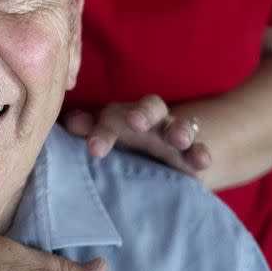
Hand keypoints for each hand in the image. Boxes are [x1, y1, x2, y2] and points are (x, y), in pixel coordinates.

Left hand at [64, 95, 210, 177]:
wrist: (156, 162)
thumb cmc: (120, 145)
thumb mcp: (104, 137)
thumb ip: (88, 130)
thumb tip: (69, 122)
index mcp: (125, 115)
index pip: (113, 115)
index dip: (103, 131)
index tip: (94, 150)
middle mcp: (152, 122)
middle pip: (151, 107)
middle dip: (143, 113)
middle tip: (135, 122)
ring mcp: (175, 138)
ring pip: (180, 127)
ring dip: (180, 130)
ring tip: (179, 139)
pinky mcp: (191, 157)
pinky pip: (199, 152)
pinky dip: (201, 154)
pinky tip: (202, 161)